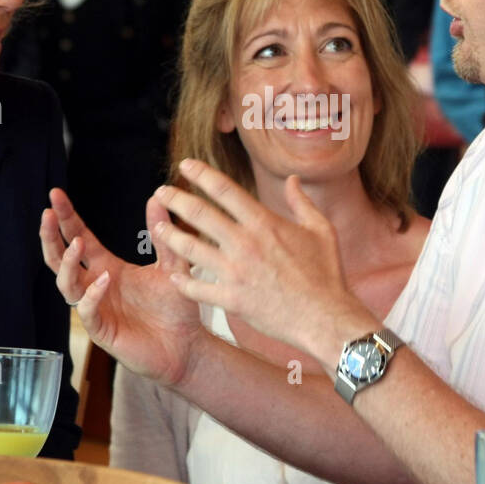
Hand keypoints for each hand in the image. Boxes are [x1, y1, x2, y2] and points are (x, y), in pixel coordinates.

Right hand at [39, 188, 203, 386]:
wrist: (188, 345)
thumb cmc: (176, 308)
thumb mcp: (173, 265)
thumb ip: (163, 235)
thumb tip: (156, 197)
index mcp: (108, 267)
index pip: (79, 237)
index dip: (66, 218)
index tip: (56, 195)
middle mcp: (96, 286)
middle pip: (61, 259)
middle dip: (51, 236)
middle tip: (47, 213)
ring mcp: (97, 308)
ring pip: (66, 284)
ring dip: (68, 263)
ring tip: (77, 244)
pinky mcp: (103, 330)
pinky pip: (88, 311)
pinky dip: (92, 295)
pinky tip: (103, 280)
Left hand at [152, 159, 366, 360]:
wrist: (325, 317)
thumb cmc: (326, 274)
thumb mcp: (321, 230)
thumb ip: (302, 202)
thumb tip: (293, 180)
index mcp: (264, 223)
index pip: (224, 189)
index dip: (201, 173)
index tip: (186, 166)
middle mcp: (245, 243)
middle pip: (199, 213)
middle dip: (175, 199)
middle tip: (161, 192)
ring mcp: (235, 272)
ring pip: (189, 248)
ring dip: (169, 235)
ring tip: (158, 228)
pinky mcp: (231, 300)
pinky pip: (196, 288)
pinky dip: (182, 281)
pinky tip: (173, 275)